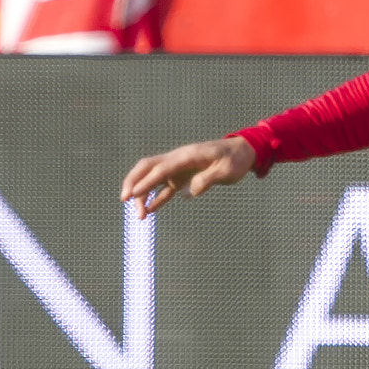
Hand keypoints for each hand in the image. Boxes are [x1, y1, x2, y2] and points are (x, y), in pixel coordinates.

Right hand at [120, 136, 256, 219]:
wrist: (243, 152)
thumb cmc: (236, 159)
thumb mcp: (227, 170)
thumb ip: (207, 180)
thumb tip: (187, 193)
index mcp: (187, 155)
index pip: (161, 168)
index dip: (146, 181)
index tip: (133, 195)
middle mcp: (178, 160)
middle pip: (147, 168)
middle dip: (133, 183)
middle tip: (125, 200)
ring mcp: (179, 168)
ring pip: (152, 178)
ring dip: (143, 195)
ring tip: (140, 216)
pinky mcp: (183, 177)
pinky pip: (165, 188)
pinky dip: (156, 198)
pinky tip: (149, 211)